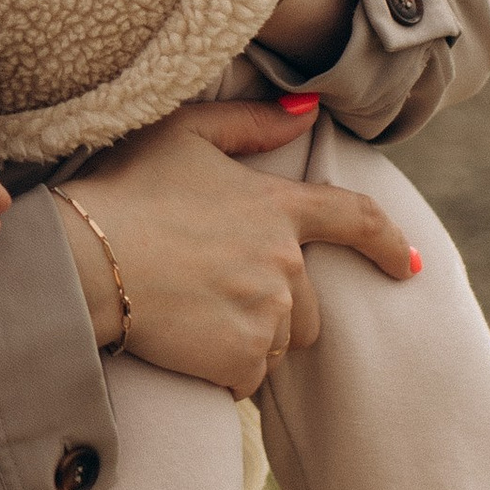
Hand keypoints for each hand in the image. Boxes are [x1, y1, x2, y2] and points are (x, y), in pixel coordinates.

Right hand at [66, 107, 417, 396]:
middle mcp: (285, 264)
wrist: (82, 260)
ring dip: (251, 336)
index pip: (358, 220)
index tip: (407, 265)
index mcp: (279, 208)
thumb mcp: (183, 135)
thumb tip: (306, 112)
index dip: (389, 242)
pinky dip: (226, 368)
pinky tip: (187, 343)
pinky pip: (250, 376)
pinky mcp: (241, 357)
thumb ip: (250, 122)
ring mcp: (266, 314)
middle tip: (215, 292)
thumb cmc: (125, 191)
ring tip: (195, 313)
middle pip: (310, 304)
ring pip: (280, 342)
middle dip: (277, 304)